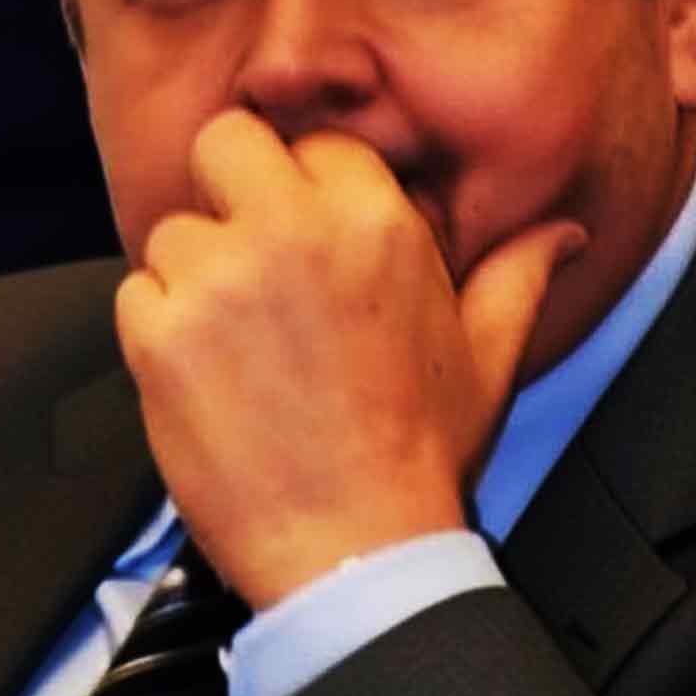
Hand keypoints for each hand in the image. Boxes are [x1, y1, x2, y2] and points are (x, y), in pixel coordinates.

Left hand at [116, 108, 585, 606]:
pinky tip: (207, 378)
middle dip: (230, 188)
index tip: (308, 238)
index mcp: (377, 222)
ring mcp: (221, 280)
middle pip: (225, 140)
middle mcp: (295, 232)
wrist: (355, 555)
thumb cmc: (419, 461)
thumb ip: (519, 275)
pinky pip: (134, 294)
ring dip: (193, 276)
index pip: (314, 144)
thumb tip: (561, 234)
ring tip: (238, 345)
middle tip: (249, 257)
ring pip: (173, 229)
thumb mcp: (490, 358)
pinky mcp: (163, 335)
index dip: (307, 189)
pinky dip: (157, 330)